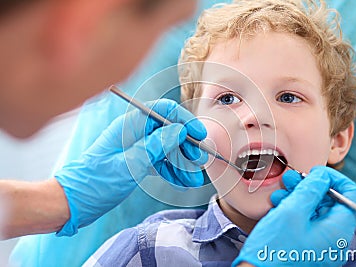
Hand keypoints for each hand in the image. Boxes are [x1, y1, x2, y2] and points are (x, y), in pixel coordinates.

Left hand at [55, 99, 207, 235]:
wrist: (72, 202)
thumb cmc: (95, 182)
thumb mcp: (129, 165)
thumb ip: (156, 145)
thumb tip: (179, 129)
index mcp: (129, 126)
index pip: (163, 111)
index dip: (184, 120)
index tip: (198, 135)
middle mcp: (134, 133)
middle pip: (169, 130)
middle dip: (186, 146)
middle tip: (199, 162)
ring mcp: (136, 147)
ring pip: (167, 148)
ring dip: (181, 162)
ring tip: (193, 179)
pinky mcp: (136, 162)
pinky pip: (159, 161)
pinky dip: (171, 170)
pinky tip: (182, 181)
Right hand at [233, 166, 355, 266]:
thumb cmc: (274, 250)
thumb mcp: (292, 212)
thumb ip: (310, 190)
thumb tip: (322, 176)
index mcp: (338, 230)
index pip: (351, 195)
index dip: (334, 179)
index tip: (316, 172)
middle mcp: (334, 239)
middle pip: (331, 202)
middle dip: (310, 187)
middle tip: (292, 179)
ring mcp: (321, 244)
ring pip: (316, 211)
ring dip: (298, 197)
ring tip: (280, 192)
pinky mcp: (307, 247)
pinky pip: (306, 223)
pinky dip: (294, 210)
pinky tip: (278, 205)